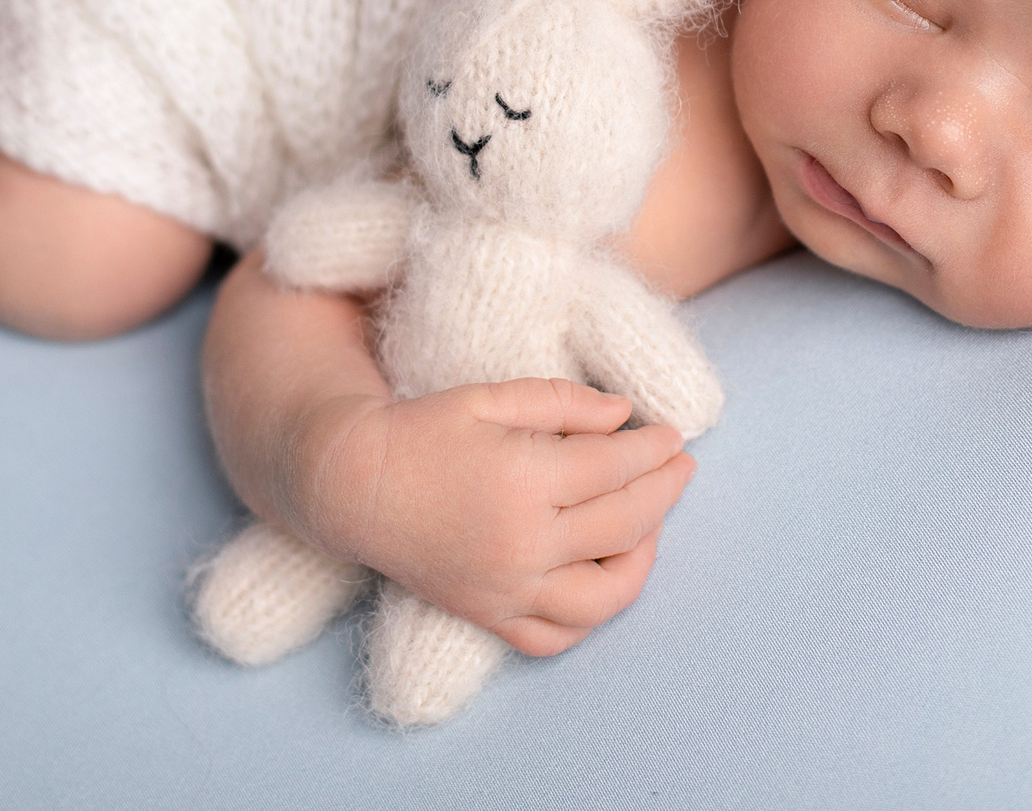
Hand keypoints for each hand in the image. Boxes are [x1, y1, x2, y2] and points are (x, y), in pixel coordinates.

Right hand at [293, 378, 695, 655]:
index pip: (617, 467)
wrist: (350, 487)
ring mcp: (507, 588)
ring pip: (605, 595)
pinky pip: (558, 636)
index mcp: (524, 480)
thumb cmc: (420, 431)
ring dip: (643, 558)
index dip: (654, 448)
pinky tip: (604, 576)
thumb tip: (626, 417)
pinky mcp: (490, 615)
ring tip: (650, 524)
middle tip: (680, 466)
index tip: (672, 434)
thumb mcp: (488, 396)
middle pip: (624, 523)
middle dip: (665, 490)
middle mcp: (523, 543)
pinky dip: (591, 615)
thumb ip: (563, 402)